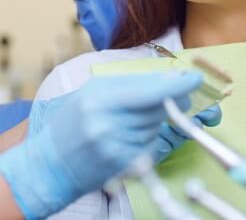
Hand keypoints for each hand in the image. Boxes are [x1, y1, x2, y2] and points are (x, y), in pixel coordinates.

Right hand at [29, 93, 221, 166]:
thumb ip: (128, 84)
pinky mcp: (122, 166)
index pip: (148, 90)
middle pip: (157, 108)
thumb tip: (167, 79)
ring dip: (154, 120)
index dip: (176, 85)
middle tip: (179, 97)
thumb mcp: (93, 92)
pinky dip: (148, 139)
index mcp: (99, 98)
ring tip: (129, 121)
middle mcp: (107, 123)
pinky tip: (128, 138)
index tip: (195, 78)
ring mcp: (115, 147)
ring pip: (155, 126)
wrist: (50, 164)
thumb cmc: (72, 122)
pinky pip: (151, 146)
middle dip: (172, 100)